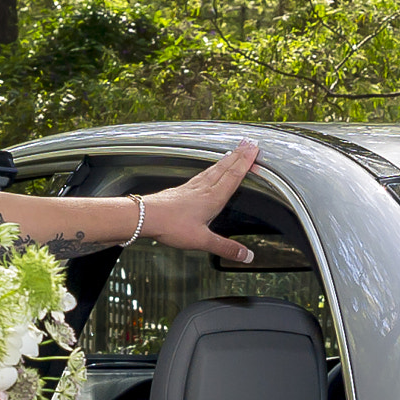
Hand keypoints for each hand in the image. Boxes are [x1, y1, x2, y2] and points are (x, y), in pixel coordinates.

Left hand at [140, 141, 258, 262]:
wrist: (145, 216)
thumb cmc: (171, 226)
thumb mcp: (202, 240)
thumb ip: (225, 247)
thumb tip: (246, 256)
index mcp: (213, 198)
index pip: (233, 176)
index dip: (246, 162)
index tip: (254, 149)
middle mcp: (203, 189)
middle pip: (225, 168)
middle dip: (239, 155)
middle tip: (249, 143)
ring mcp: (191, 187)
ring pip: (212, 170)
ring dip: (225, 160)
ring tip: (233, 152)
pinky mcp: (180, 190)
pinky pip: (200, 175)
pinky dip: (209, 169)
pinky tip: (207, 170)